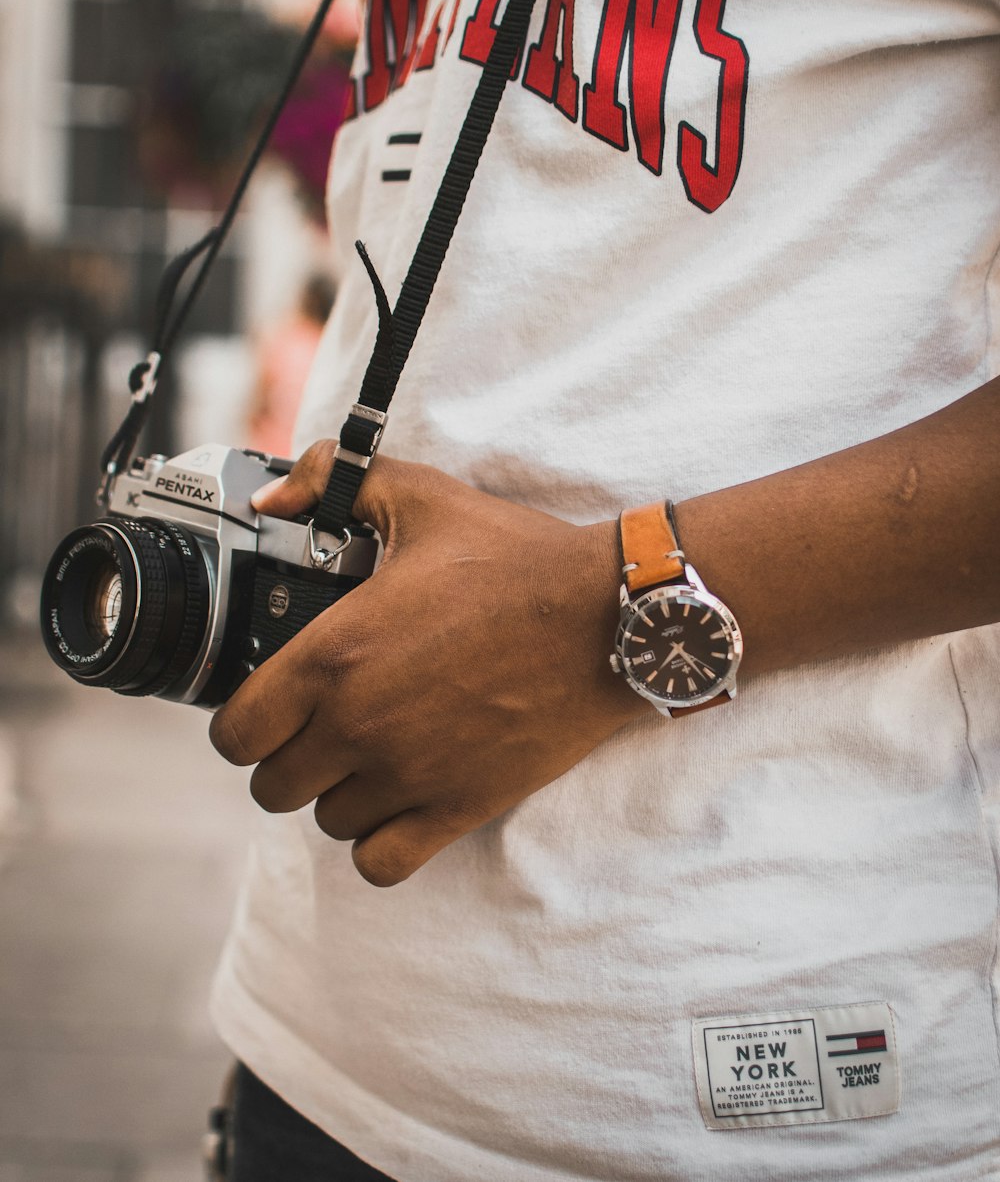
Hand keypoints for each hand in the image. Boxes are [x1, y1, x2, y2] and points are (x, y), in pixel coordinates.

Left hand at [209, 442, 645, 885]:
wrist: (606, 616)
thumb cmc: (514, 559)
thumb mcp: (421, 497)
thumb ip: (330, 481)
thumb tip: (270, 503)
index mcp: (333, 656)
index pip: (235, 733)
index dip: (242, 722)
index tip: (268, 707)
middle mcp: (358, 725)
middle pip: (273, 785)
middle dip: (288, 758)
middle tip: (321, 728)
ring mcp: (408, 774)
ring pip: (327, 822)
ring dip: (337, 794)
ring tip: (368, 758)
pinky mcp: (458, 806)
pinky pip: (382, 863)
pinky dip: (379, 844)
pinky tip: (398, 804)